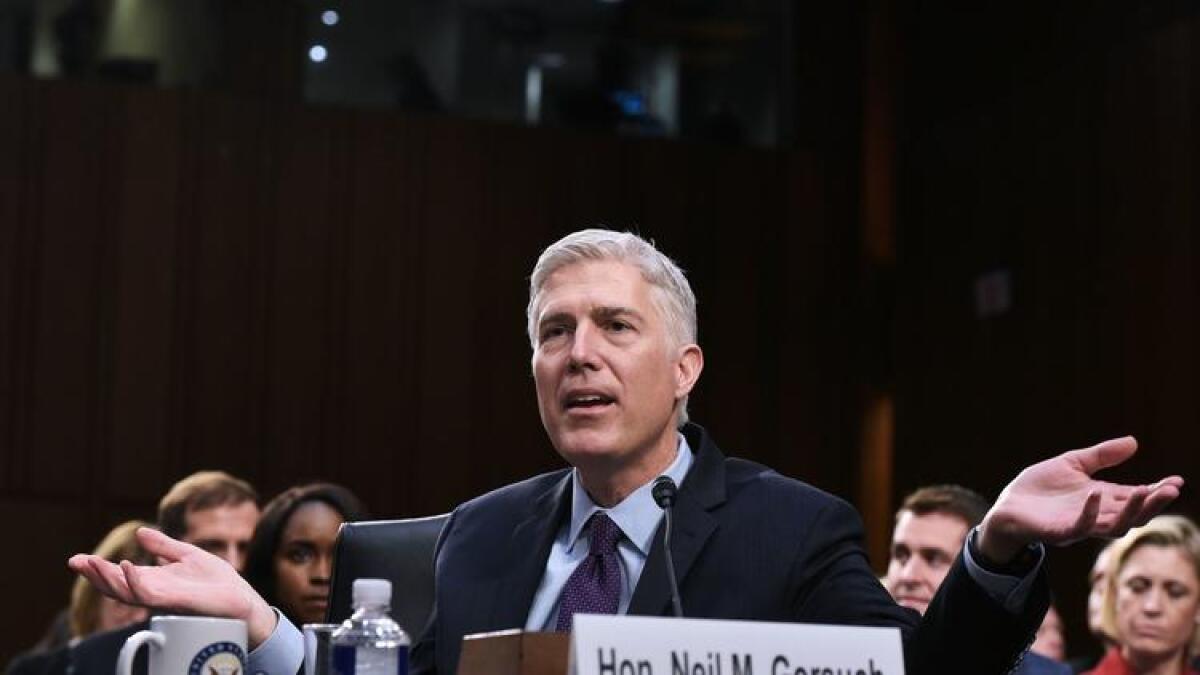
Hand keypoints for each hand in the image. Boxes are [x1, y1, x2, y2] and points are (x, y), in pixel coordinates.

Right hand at [68, 527, 277, 647]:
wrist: (241, 598)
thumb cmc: (216, 581)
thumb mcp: (187, 555)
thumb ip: (163, 545)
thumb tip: (139, 531)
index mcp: (154, 580)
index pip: (120, 575)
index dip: (99, 568)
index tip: (78, 558)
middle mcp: (153, 591)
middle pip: (115, 585)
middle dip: (94, 574)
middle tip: (76, 561)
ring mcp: (162, 598)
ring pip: (125, 591)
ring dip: (107, 578)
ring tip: (92, 563)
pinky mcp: (175, 601)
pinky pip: (148, 594)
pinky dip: (134, 581)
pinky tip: (126, 566)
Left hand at [978, 436, 1183, 562]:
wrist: (1007, 505)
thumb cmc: (1040, 488)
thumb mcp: (1073, 465)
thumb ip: (1101, 456)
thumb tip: (1134, 442)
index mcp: (1103, 499)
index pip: (1136, 497)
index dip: (1157, 491)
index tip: (1177, 481)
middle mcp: (1096, 515)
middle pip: (1132, 515)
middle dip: (1152, 504)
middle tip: (1170, 490)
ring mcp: (1079, 525)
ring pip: (1113, 526)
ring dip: (1130, 511)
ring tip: (1142, 492)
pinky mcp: (1058, 532)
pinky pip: (1079, 527)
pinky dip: (1089, 514)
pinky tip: (1095, 495)